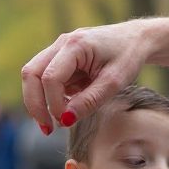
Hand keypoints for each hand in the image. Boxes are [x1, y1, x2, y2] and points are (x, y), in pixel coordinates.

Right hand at [21, 20, 151, 131]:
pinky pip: (45, 78)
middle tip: (47, 129)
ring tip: (55, 121)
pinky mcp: (60, 57)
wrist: (136, 39)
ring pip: (33, 75)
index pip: (50, 77)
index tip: (65, 121)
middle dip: (35, 104)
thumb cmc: (128, 57)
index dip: (54, 104)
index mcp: (75, 45)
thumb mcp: (114, 84)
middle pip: (31, 74)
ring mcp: (58, 48)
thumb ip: (89, 101)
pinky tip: (67, 106)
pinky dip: (50, 95)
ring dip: (39, 100)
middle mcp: (61, 43)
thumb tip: (64, 120)